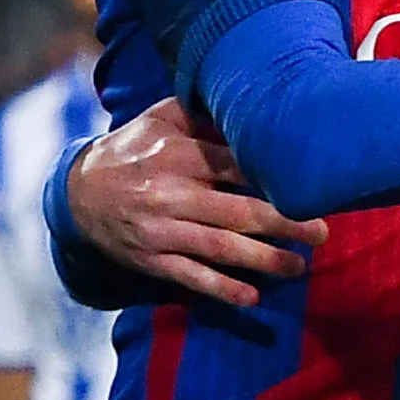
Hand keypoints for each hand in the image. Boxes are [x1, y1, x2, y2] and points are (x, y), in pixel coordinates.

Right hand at [69, 98, 320, 310]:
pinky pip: (191, 277)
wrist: (77, 193)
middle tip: (322, 232)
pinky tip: (252, 297)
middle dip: (284, 223)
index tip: (313, 186)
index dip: (276, 179)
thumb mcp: (159, 120)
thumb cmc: (132, 151)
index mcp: (177, 155)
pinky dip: (222, 289)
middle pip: (237, 211)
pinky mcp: (151, 259)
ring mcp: (160, 230)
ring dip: (264, 260)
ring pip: (220, 247)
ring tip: (299, 266)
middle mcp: (170, 194)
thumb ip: (201, 113)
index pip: (235, 167)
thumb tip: (251, 101)